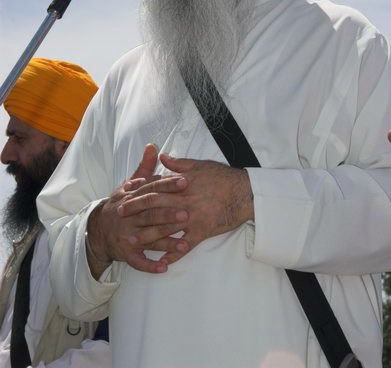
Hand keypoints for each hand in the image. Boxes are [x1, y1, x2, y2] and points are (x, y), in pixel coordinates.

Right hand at [86, 144, 189, 278]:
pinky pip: (138, 262)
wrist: (98, 230)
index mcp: (131, 198)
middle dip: (167, 214)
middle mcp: (128, 216)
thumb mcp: (129, 186)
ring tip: (185, 242)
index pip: (151, 189)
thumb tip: (153, 146)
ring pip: (147, 238)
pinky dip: (150, 265)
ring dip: (166, 241)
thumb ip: (144, 167)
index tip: (185, 182)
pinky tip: (165, 267)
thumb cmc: (121, 205)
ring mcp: (126, 236)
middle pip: (149, 214)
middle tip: (187, 212)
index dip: (167, 185)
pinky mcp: (125, 254)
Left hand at [118, 155, 253, 266]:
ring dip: (146, 236)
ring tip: (131, 242)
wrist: (243, 192)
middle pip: (153, 206)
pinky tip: (162, 261)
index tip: (124, 193)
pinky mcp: (201, 231)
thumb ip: (179, 163)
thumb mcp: (200, 165)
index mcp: (181, 183)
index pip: (154, 186)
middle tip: (119, 216)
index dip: (138, 189)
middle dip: (134, 211)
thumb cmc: (223, 177)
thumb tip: (162, 157)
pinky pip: (184, 246)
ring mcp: (191, 217)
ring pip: (164, 229)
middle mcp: (182, 200)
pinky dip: (172, 254)